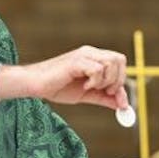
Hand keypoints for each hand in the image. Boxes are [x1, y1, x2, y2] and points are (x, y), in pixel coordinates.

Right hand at [0, 45, 129, 111]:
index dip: (123, 82)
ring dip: (106, 80)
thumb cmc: (57, 87)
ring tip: (91, 87)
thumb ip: (103, 97)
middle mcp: (90, 52)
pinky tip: (84, 85)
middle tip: (106, 92)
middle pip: (119, 59)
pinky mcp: (76, 61)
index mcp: (93, 58)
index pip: (119, 62)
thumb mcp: (86, 94)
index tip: (121, 102)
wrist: (35, 85)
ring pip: (111, 63)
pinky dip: (95, 81)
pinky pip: (97, 69)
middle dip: (117, 80)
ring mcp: (83, 55)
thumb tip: (122, 105)